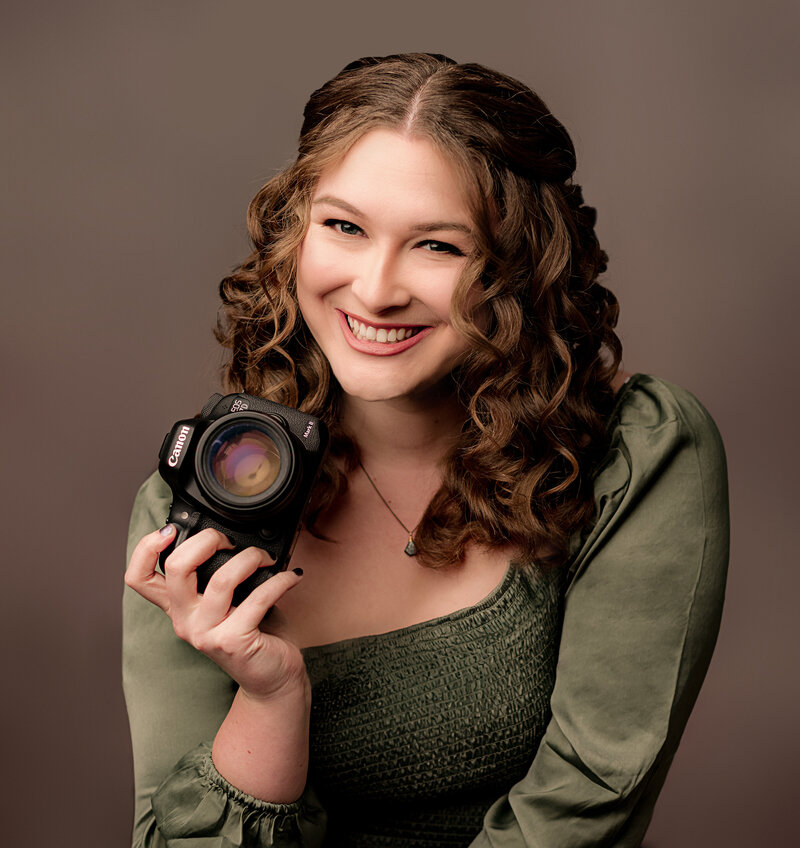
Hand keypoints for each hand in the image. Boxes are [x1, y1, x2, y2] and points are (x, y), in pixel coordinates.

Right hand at [126, 525, 306, 700]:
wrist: (272, 679)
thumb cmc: (254, 633)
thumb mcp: (227, 601)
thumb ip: (217, 575)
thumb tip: (232, 535)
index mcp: (178, 607)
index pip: (138, 577)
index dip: (146, 548)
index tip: (170, 529)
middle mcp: (185, 621)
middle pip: (177, 568)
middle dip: (208, 540)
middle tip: (231, 541)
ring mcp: (206, 634)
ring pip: (223, 579)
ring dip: (252, 558)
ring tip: (268, 558)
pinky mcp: (234, 642)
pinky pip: (258, 598)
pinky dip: (280, 581)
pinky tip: (292, 577)